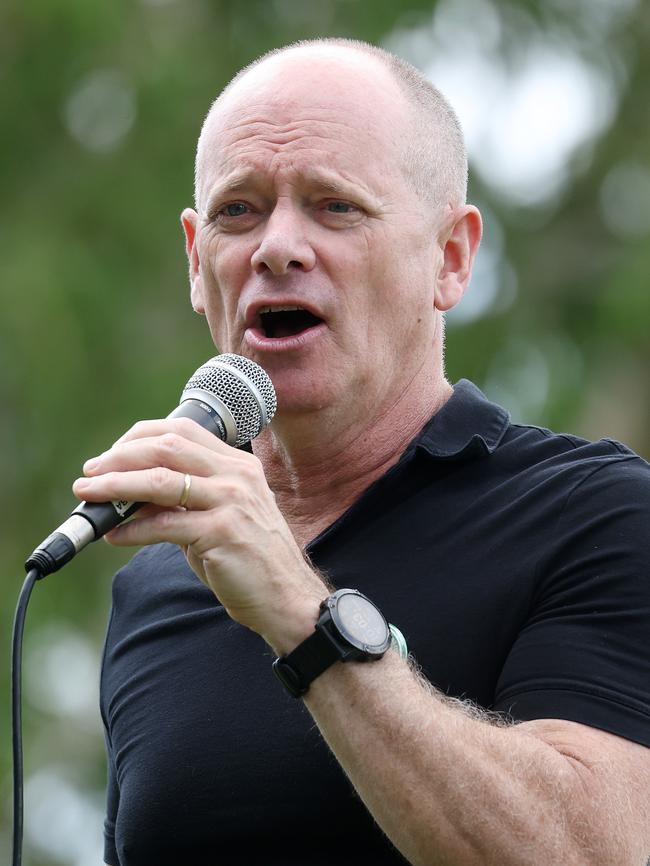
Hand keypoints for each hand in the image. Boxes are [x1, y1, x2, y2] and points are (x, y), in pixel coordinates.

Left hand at [72, 418, 327, 649]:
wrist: (285, 596)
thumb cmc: (248, 557)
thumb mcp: (217, 515)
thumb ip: (182, 499)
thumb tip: (129, 493)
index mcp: (238, 464)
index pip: (182, 430)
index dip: (139, 437)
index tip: (111, 455)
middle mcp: (237, 475)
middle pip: (167, 447)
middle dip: (120, 457)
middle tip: (90, 473)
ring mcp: (232, 501)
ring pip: (160, 481)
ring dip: (116, 487)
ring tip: (89, 496)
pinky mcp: (223, 532)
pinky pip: (164, 524)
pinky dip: (132, 529)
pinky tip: (114, 535)